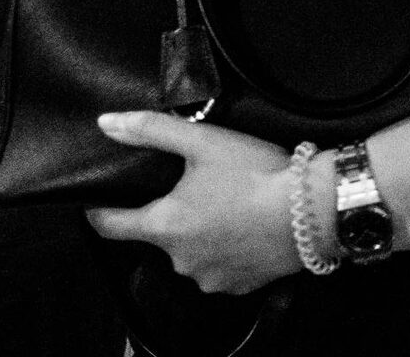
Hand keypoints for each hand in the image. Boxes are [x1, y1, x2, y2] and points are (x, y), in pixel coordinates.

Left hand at [85, 112, 300, 294]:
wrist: (310, 211)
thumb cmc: (255, 175)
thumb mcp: (203, 141)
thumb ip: (151, 130)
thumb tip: (107, 123)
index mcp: (164, 225)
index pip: (111, 225)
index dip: (100, 211)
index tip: (99, 203)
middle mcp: (179, 259)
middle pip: (159, 235)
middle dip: (172, 214)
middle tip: (198, 189)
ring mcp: (209, 277)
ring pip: (192, 253)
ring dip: (201, 234)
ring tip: (228, 208)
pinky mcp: (237, 286)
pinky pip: (220, 268)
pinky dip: (227, 251)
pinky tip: (245, 229)